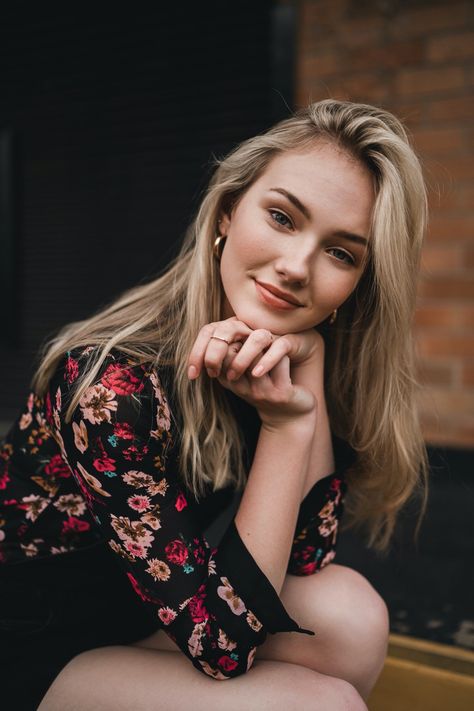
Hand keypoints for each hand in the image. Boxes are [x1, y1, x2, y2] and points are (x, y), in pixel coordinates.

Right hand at [187, 318, 317, 427]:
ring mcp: (261, 392)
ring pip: (258, 356)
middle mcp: (241, 389)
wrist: (289, 416)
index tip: (242, 338)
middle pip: (235, 353)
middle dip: (247, 340)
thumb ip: (232, 355)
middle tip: (259, 338)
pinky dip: (283, 356)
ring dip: (267, 346)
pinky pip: (281, 362)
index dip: (232, 340)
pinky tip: (286, 360)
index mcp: (229, 381)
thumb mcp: (244, 373)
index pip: (221, 353)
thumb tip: (223, 331)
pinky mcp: (281, 394)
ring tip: (272, 347)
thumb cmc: (264, 388)